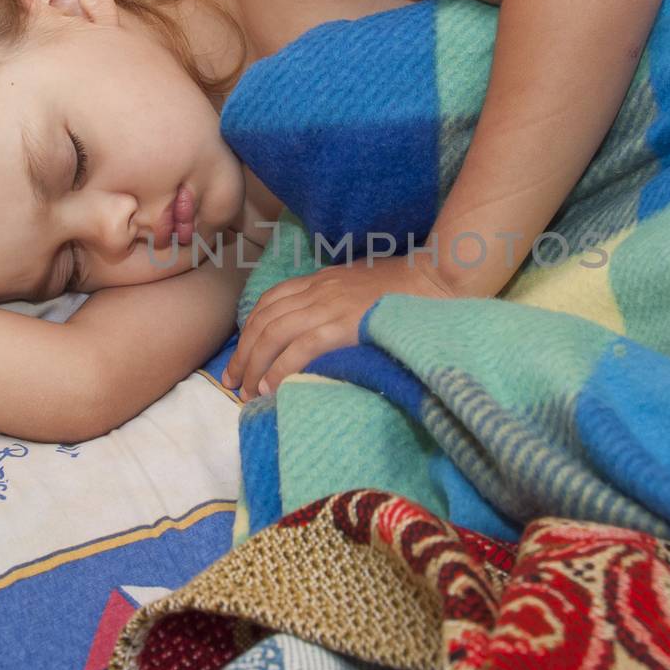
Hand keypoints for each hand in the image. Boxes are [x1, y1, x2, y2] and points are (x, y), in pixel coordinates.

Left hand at [220, 252, 455, 400]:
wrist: (436, 278)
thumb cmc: (406, 287)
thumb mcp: (360, 286)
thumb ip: (337, 302)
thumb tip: (319, 332)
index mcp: (321, 280)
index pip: (270, 302)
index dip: (248, 330)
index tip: (241, 355)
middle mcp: (318, 290)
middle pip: (264, 320)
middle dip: (243, 353)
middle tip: (232, 381)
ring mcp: (330, 306)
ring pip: (274, 334)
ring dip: (255, 365)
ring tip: (247, 392)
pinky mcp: (344, 325)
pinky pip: (301, 348)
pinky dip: (280, 369)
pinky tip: (272, 387)